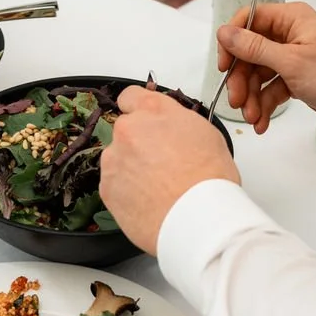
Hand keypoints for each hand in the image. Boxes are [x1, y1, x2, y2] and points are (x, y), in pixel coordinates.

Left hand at [99, 86, 239, 252]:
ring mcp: (113, 159)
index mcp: (153, 111)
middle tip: (162, 164)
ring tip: (158, 188)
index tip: (145, 122)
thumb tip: (171, 130)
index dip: (138, 110)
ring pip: (118, 159)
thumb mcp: (205, 133)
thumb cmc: (209, 179)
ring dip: (131, 168)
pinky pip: (114, 185)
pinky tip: (149, 202)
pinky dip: (126, 192)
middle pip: (126, 131)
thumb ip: (178, 123)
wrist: (197, 218)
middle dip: (139, 144)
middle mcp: (128, 130)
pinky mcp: (106, 188)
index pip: (130, 96)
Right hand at [217, 2, 315, 133]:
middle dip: (241, 79)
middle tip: (237, 99)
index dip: (232, 41)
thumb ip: (255, 48)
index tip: (225, 64)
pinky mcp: (296, 78)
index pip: (248, 20)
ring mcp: (292, 57)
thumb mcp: (291, 62)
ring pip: (258, 74)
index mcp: (291, 19)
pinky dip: (264, 105)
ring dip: (251, 97)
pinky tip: (262, 121)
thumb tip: (225, 32)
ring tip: (253, 117)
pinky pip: (270, 89)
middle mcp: (290, 34)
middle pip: (249, 52)